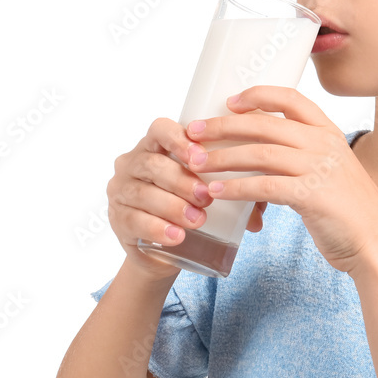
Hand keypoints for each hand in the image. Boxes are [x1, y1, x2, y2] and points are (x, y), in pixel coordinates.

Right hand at [106, 116, 268, 281]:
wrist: (167, 248)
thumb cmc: (193, 207)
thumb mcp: (213, 192)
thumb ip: (237, 190)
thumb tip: (261, 208)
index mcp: (156, 145)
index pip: (160, 128)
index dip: (179, 139)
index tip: (200, 155)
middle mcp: (133, 162)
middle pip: (152, 163)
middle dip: (182, 180)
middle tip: (207, 197)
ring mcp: (120, 190)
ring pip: (142, 192)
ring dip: (172, 206)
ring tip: (197, 220)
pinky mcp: (116, 219)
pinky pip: (132, 220)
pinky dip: (157, 227)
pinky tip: (176, 236)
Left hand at [185, 86, 377, 275]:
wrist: (376, 243)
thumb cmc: (347, 211)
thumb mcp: (330, 171)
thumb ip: (300, 158)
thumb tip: (253, 155)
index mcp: (328, 132)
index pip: (290, 98)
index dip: (257, 95)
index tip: (229, 101)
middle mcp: (324, 144)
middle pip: (265, 123)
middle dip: (224, 126)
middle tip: (194, 132)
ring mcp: (320, 168)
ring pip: (260, 153)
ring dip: (223, 158)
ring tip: (196, 163)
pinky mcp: (312, 196)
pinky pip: (265, 187)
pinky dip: (237, 188)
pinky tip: (217, 193)